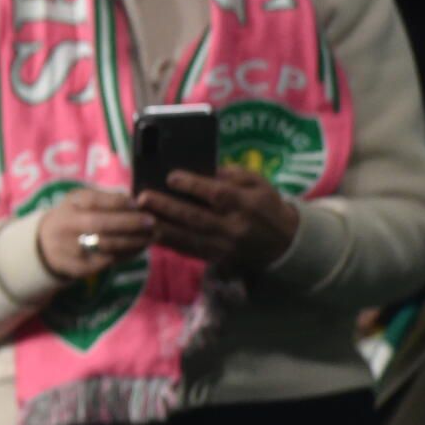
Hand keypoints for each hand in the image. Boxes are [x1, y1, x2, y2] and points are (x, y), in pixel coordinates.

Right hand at [35, 189, 154, 281]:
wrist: (45, 244)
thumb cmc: (74, 216)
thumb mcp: (81, 200)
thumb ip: (105, 199)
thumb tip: (136, 202)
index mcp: (69, 206)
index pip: (93, 201)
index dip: (117, 202)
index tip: (137, 203)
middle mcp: (66, 226)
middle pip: (99, 224)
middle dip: (129, 223)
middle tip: (152, 221)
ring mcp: (70, 249)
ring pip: (107, 246)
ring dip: (134, 242)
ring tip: (152, 236)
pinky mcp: (78, 268)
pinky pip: (108, 262)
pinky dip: (128, 255)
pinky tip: (139, 248)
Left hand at [138, 166, 298, 273]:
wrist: (284, 241)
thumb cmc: (265, 204)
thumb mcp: (257, 183)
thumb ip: (231, 174)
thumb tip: (201, 167)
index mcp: (247, 204)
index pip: (218, 194)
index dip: (193, 185)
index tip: (170, 176)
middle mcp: (235, 226)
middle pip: (197, 217)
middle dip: (167, 207)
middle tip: (142, 197)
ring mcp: (225, 245)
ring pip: (189, 238)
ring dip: (161, 227)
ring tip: (140, 216)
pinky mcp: (216, 257)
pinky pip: (188, 251)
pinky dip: (168, 242)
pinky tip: (149, 233)